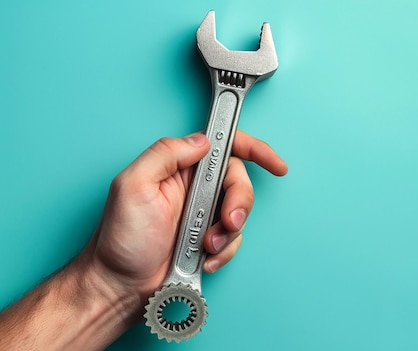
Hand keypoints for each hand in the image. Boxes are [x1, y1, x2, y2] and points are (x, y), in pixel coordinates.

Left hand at [83, 131, 286, 312]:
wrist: (120, 286)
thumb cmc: (121, 239)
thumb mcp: (132, 185)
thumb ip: (165, 154)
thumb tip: (201, 141)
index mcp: (178, 168)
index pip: (223, 146)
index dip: (254, 149)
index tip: (275, 164)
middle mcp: (194, 187)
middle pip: (238, 181)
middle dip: (240, 202)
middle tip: (227, 222)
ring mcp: (203, 214)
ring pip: (240, 212)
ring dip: (229, 231)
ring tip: (206, 246)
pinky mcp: (208, 239)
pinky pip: (234, 239)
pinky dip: (225, 251)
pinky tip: (205, 259)